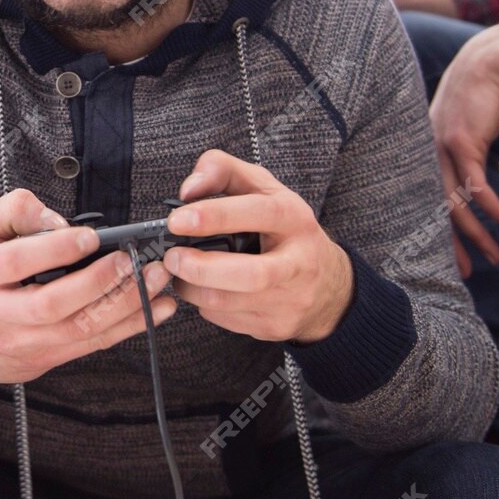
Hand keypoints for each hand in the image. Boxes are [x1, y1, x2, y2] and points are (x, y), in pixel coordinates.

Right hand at [0, 189, 178, 392]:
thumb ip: (14, 212)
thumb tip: (59, 221)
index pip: (16, 262)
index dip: (56, 249)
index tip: (90, 237)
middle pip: (52, 303)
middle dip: (99, 281)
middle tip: (133, 259)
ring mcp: (24, 342)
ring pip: (80, 328)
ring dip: (125, 304)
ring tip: (155, 278)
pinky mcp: (47, 358)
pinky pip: (93, 344)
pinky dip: (129, 327)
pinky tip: (155, 308)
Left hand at [159, 152, 353, 342]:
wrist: (327, 285)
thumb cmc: (285, 229)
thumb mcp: (263, 188)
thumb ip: (224, 171)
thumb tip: (189, 189)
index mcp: (294, 218)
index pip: (258, 213)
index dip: (215, 215)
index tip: (177, 220)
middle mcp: (298, 262)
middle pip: (250, 274)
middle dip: (201, 268)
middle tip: (171, 257)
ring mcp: (289, 300)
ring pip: (229, 302)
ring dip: (192, 288)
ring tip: (179, 272)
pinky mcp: (275, 326)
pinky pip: (226, 319)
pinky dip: (204, 305)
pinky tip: (204, 290)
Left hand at [427, 31, 498, 275]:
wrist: (488, 64)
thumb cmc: (481, 99)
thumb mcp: (467, 132)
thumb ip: (464, 156)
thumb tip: (472, 184)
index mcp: (426, 155)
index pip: (429, 204)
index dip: (441, 234)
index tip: (454, 259)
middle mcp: (427, 155)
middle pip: (437, 212)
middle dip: (453, 245)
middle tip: (467, 272)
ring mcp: (441, 148)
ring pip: (456, 204)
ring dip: (478, 233)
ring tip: (495, 256)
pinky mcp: (460, 142)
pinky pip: (476, 186)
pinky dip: (492, 208)